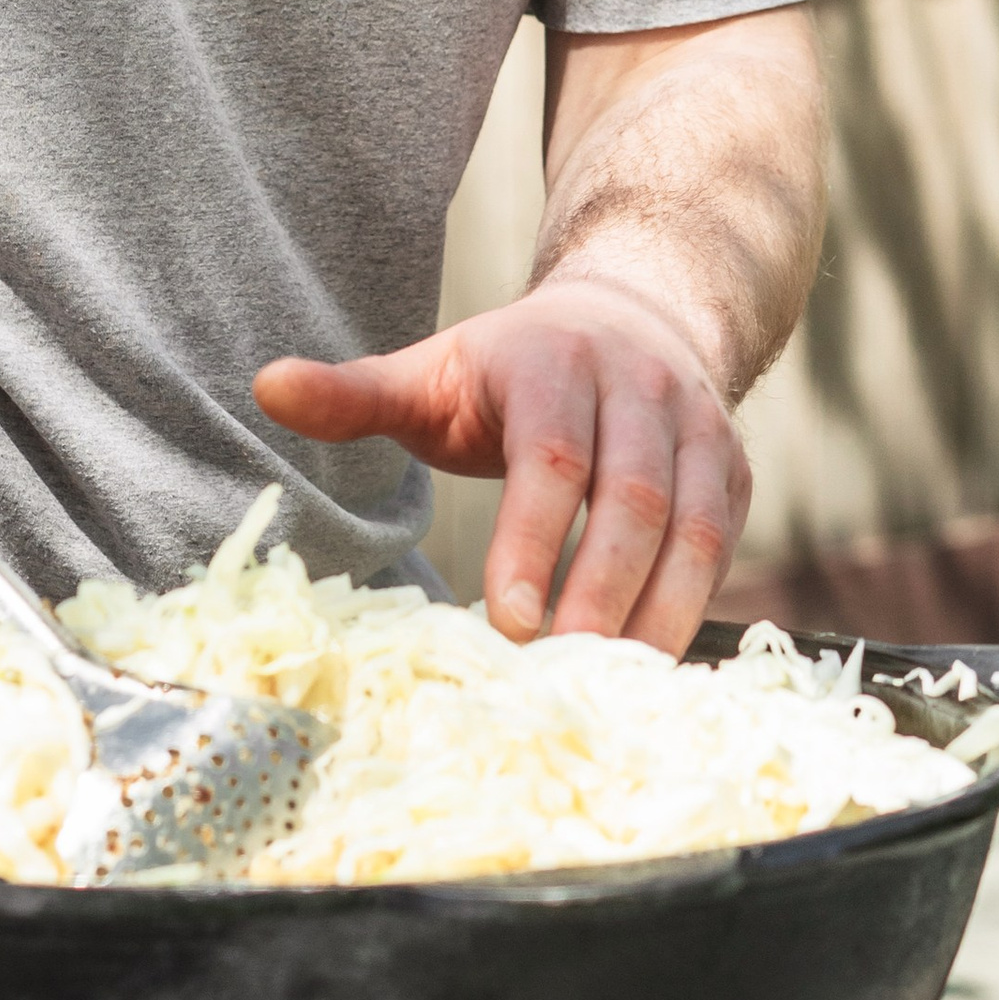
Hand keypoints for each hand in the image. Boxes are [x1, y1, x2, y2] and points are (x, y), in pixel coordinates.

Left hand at [252, 273, 750, 652]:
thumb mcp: (433, 371)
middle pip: (635, 498)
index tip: (505, 619)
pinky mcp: (734, 471)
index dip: (533, 539)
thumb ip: (355, 393)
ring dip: (660, 612)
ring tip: (612, 685)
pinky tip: (652, 663)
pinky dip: (696, 606)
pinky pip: (724, 544)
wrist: (636, 313)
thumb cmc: (513, 368)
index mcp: (555, 361)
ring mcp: (699, 428)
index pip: (552, 457)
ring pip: (694, 527)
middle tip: (557, 670)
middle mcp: (640, 387)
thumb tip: (264, 386)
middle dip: (600, 591)